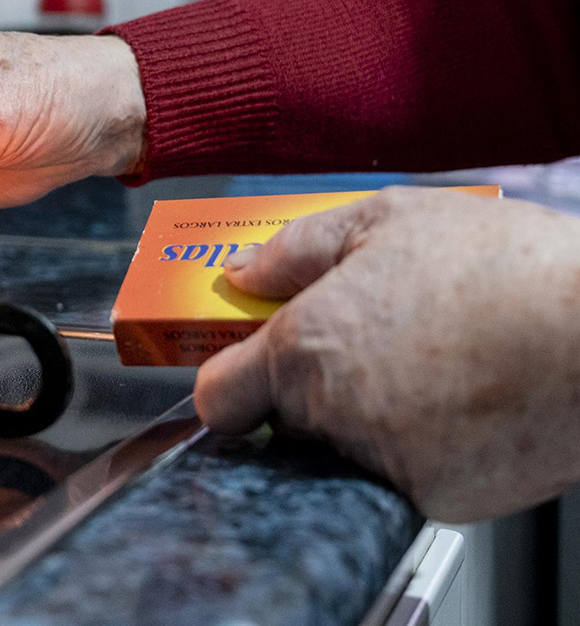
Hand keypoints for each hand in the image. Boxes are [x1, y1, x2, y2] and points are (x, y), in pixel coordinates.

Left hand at [194, 186, 579, 521]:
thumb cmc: (503, 268)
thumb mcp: (386, 219)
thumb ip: (298, 248)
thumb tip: (245, 272)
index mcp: (303, 350)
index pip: (218, 400)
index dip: (230, 382)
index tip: (247, 370)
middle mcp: (333, 418)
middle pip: (284, 425)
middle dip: (306, 393)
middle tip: (364, 347)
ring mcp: (384, 466)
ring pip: (342, 452)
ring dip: (363, 421)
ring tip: (425, 367)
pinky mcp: (437, 502)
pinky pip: (401, 476)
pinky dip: (419, 449)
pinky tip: (458, 401)